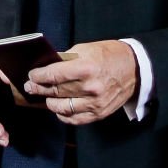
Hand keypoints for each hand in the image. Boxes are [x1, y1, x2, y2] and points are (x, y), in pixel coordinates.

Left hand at [24, 40, 138, 124]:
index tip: (31, 75)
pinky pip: (72, 119)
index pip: (53, 75)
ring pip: (60, 107)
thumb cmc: (111, 55)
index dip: (38, 75)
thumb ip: (66, 59)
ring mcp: (94, 103)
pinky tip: (60, 107)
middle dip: (38, 88)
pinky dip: (62, 114)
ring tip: (47, 96)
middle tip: (30, 86)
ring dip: (49, 101)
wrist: (137, 69)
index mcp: (87, 67)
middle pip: (54, 91)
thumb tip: (45, 66)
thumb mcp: (88, 49)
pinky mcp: (98, 113)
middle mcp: (90, 87)